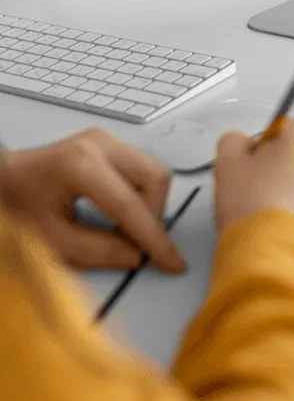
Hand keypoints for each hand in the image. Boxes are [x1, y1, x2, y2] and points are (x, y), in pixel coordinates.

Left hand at [0, 129, 184, 272]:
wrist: (4, 179)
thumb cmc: (18, 204)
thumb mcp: (50, 239)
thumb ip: (96, 251)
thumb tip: (136, 255)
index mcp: (79, 165)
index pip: (129, 204)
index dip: (153, 237)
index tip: (170, 260)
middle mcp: (99, 144)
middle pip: (154, 178)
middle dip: (154, 216)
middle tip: (140, 244)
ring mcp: (107, 139)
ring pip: (154, 172)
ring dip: (150, 206)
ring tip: (127, 229)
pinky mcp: (111, 143)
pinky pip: (143, 169)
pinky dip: (142, 196)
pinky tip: (122, 213)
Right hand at [214, 118, 293, 247]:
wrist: (276, 255)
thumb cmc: (254, 205)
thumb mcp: (227, 161)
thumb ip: (233, 142)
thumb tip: (239, 144)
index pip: (280, 130)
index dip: (259, 149)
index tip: (248, 166)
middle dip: (278, 170)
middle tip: (255, 191)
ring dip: (291, 194)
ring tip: (267, 214)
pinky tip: (282, 229)